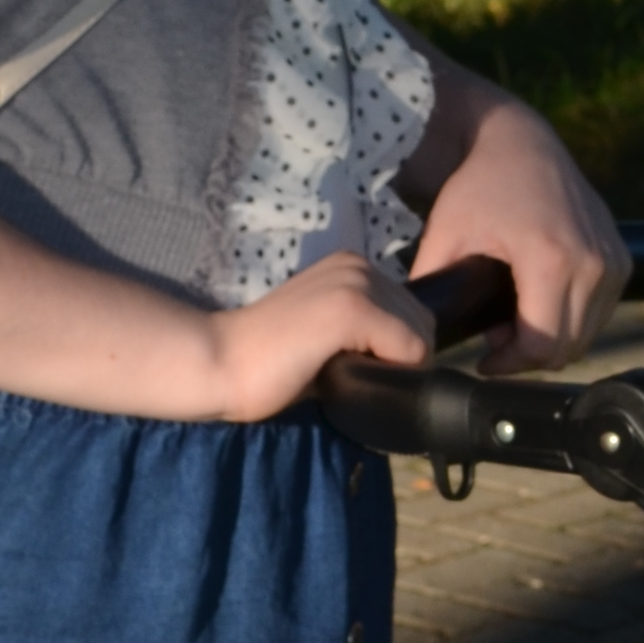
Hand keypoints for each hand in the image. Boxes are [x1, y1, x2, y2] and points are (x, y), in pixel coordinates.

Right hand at [213, 250, 434, 420]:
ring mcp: (356, 284)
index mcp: (352, 268)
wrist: (221, 363)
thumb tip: (408, 363)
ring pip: (420, 337)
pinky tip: (347, 374)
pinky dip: (390, 372)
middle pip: (422, 324)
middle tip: (353, 376)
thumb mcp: (328, 336)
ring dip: (394, 367)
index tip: (358, 365)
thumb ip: (365, 335)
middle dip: (400, 360)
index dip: (397, 351)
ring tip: (346, 374)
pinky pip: (409, 350)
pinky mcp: (351, 308)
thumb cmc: (269, 362)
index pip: (412, 313)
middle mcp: (359, 266)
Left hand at [409, 88, 624, 369]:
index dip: (510, 364)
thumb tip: (420, 336)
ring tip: (514, 320)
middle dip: (529, 355)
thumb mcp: (445, 237)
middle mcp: (594, 263)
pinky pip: (600, 311)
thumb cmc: (478, 185)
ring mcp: (613, 260)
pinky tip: (540, 302)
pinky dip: (572, 318)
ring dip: (552, 338)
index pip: (542, 346)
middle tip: (496, 341)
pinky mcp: (621, 257)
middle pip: (568, 348)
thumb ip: (433, 290)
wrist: (518, 140)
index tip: (484, 360)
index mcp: (551, 259)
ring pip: (587, 334)